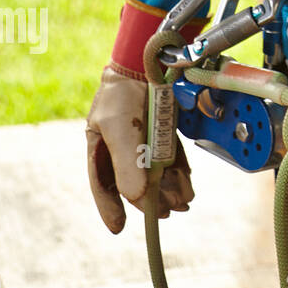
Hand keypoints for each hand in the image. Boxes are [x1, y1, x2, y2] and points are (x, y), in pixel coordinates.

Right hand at [86, 64, 193, 233]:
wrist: (149, 59)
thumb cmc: (124, 93)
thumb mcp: (118, 127)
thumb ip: (126, 161)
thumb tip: (136, 197)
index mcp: (100, 146)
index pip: (103, 183)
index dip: (110, 206)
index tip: (118, 228)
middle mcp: (122, 146)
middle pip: (135, 181)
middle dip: (150, 200)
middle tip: (164, 214)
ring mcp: (145, 138)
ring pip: (156, 172)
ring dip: (168, 190)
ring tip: (182, 203)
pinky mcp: (164, 131)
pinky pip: (171, 158)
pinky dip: (179, 174)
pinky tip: (187, 186)